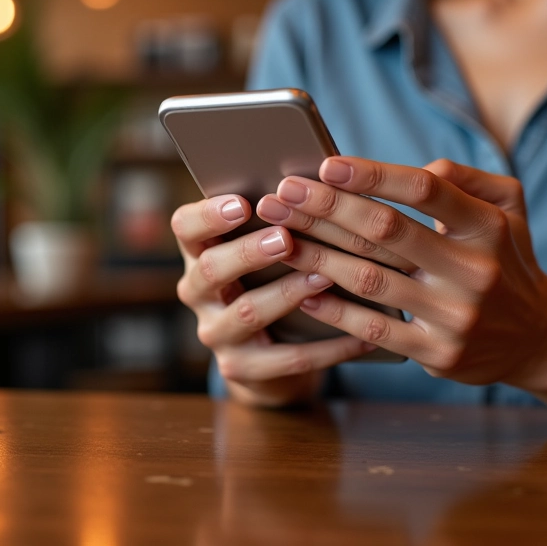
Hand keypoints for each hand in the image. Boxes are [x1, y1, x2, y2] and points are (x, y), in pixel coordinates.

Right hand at [171, 195, 375, 406]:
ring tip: (325, 275)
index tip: (243, 203)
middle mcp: (197, 291)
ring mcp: (216, 332)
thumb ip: (277, 215)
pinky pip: (286, 359)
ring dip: (288, 293)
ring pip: (247, 313)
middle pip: (212, 270)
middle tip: (285, 238)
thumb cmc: (271, 272)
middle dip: (249, 253)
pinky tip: (360, 334)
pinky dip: (327, 346)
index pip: (185, 227)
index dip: (209, 215)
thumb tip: (317, 178)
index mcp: (199, 251)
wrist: (265, 348)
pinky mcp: (241, 368)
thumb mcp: (262, 243)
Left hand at [255, 157, 546, 393]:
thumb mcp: (507, 207)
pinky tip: (300, 291)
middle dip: (325, 209)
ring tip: (276, 236)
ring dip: (315, 256)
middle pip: (385, 231)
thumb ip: (465, 177)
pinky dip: (334, 310)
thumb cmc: (506, 258)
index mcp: (486, 226)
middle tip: (281, 193)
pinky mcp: (438, 353)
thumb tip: (414, 168)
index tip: (324, 164)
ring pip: (370, 279)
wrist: (538, 336)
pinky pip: (374, 330)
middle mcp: (473, 270)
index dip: (371, 175)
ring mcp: (456, 316)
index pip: (424, 190)